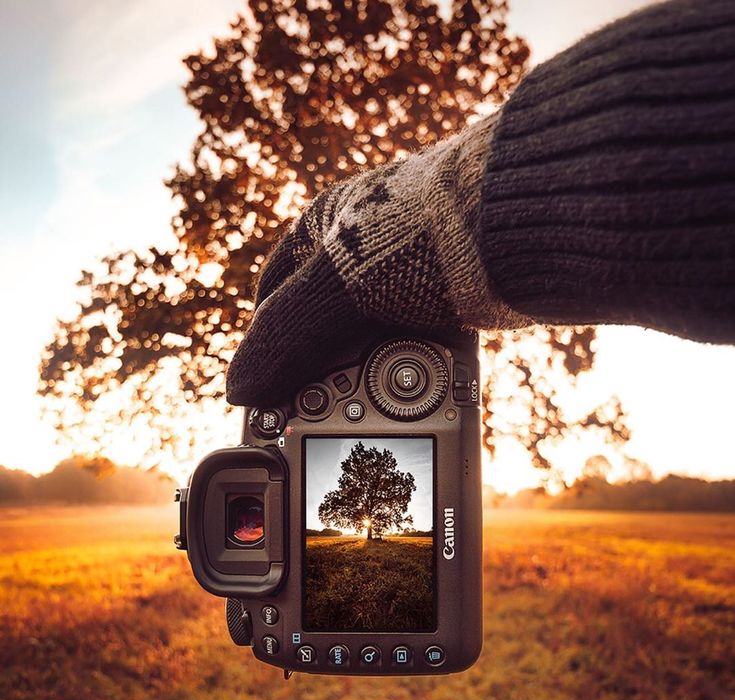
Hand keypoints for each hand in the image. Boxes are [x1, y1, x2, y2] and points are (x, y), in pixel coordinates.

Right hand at [226, 112, 527, 406]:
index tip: (263, 389)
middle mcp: (362, 244)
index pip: (273, 297)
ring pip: (368, 335)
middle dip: (317, 366)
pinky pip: (414, 340)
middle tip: (311, 410)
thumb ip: (281, 339)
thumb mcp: (336, 291)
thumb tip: (238, 390)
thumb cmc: (421, 238)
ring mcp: (406, 269)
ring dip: (365, 374)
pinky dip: (407, 368)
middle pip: (322, 321)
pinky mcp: (447, 292)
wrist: (519, 228)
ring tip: (365, 408)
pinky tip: (409, 389)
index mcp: (323, 225)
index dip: (265, 345)